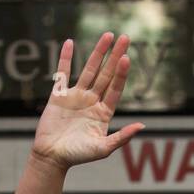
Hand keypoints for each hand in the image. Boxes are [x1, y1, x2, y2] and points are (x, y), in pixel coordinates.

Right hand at [32, 32, 144, 169]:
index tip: (126, 58)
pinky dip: (66, 58)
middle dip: (115, 56)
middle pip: (106, 74)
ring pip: (89, 70)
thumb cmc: (77, 156)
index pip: (115, 88)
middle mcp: (92, 101)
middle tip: (126, 37)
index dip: (121, 73)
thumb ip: (121, 138)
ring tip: (108, 35)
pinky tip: (70, 42)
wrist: (51, 157)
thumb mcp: (102, 149)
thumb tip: (142, 126)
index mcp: (103, 112)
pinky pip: (63, 73)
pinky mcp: (59, 96)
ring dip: (98, 52)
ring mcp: (76, 96)